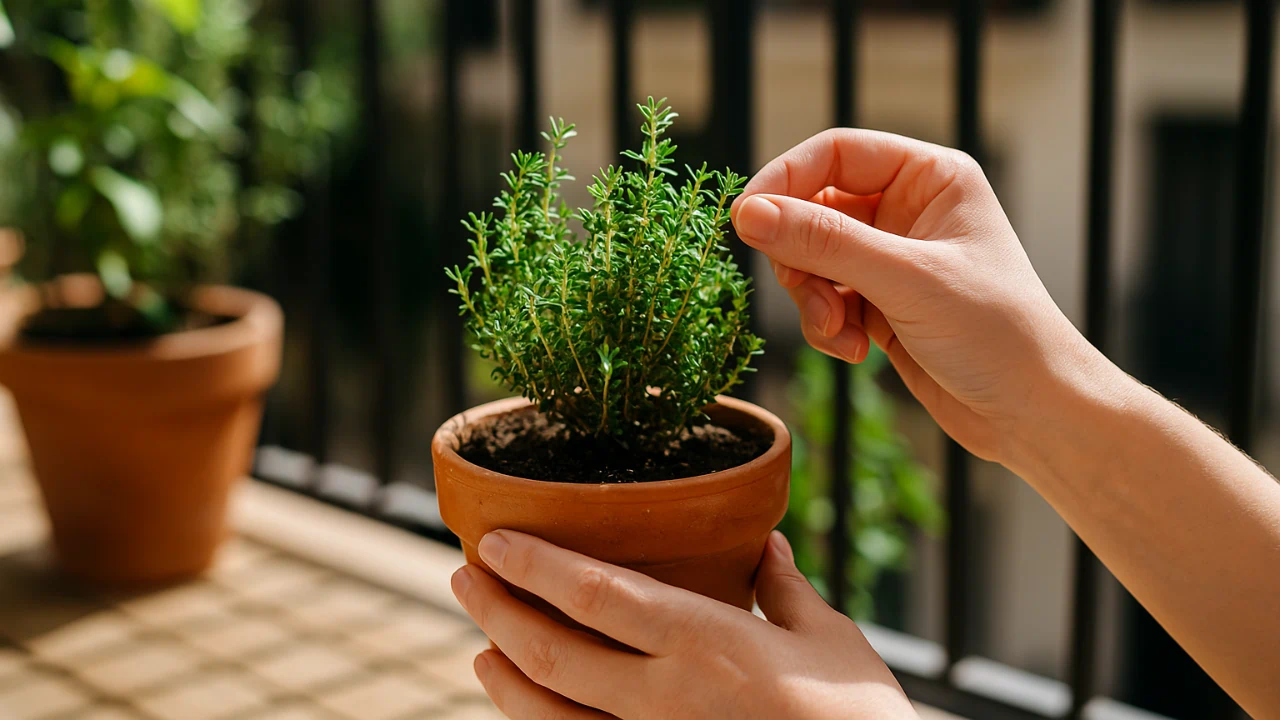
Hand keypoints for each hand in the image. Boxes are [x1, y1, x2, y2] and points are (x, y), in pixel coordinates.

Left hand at [451, 529, 919, 718]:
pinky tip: (528, 710)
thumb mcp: (832, 641)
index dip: (535, 564)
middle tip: (465, 576)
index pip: (595, 594)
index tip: (494, 538)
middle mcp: (663, 697)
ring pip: (549, 714)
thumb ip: (789, 591)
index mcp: (705, 643)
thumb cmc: (860, 718)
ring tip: (481, 645)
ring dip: (504, 675)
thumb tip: (768, 547)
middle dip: (497, 609)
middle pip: (552, 651)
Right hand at [731, 129, 1101, 464]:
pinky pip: (824, 301)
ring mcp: (891, 259)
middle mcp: (908, 210)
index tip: (746, 220)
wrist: (1033, 413)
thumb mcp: (906, 281)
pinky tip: (858, 352)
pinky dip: (827, 327)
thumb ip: (824, 243)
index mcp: (930, 177)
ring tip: (842, 334)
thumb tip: (748, 214)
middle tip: (805, 292)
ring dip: (813, 300)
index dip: (784, 181)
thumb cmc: (998, 334)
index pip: (835, 153)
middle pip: (812, 208)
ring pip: (811, 260)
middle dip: (801, 258)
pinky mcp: (880, 304)